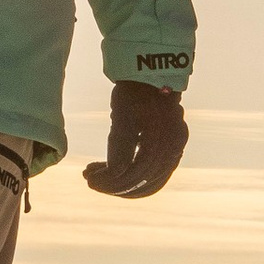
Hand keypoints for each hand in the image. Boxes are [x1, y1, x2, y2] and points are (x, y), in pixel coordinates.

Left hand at [83, 79, 187, 198]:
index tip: (87, 178)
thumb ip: (120, 145)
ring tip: (100, 178)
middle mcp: (173, 148)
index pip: (132, 172)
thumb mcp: (122, 116)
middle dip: (112, 185)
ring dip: (123, 186)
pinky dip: (136, 181)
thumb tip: (113, 173)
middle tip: (90, 179)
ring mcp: (175, 151)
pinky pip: (156, 177)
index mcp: (160, 139)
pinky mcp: (173, 152)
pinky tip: (116, 175)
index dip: (107, 180)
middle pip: (141, 181)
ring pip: (150, 183)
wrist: (152, 77)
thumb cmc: (134, 93)